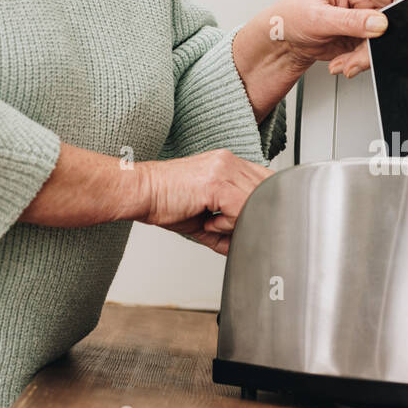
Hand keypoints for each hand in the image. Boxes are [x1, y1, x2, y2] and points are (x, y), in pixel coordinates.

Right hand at [136, 149, 271, 254]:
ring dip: (240, 221)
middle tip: (229, 230)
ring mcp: (223, 169)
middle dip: (257, 217)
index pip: (267, 181)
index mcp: (227, 164)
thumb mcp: (204, 217)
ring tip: (213, 224)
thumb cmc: (165, 203)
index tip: (258, 223)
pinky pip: (241, 209)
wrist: (140, 193)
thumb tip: (245, 245)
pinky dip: (228, 224)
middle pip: (268, 191)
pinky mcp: (215, 182)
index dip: (268, 205)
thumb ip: (228, 228)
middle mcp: (228, 161)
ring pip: (257, 201)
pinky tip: (208, 221)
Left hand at [232, 0, 407, 118]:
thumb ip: (350, 20)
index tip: (389, 30)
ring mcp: (365, 21)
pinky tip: (342, 62)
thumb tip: (380, 23)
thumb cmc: (291, 17)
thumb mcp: (318, 18)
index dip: (401, 9)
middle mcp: (365, 1)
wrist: (282, 40)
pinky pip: (373, 55)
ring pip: (385, 43)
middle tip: (358, 56)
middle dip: (377, 45)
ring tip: (344, 62)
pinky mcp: (362, 39)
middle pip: (394, 23)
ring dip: (364, 58)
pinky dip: (358, 63)